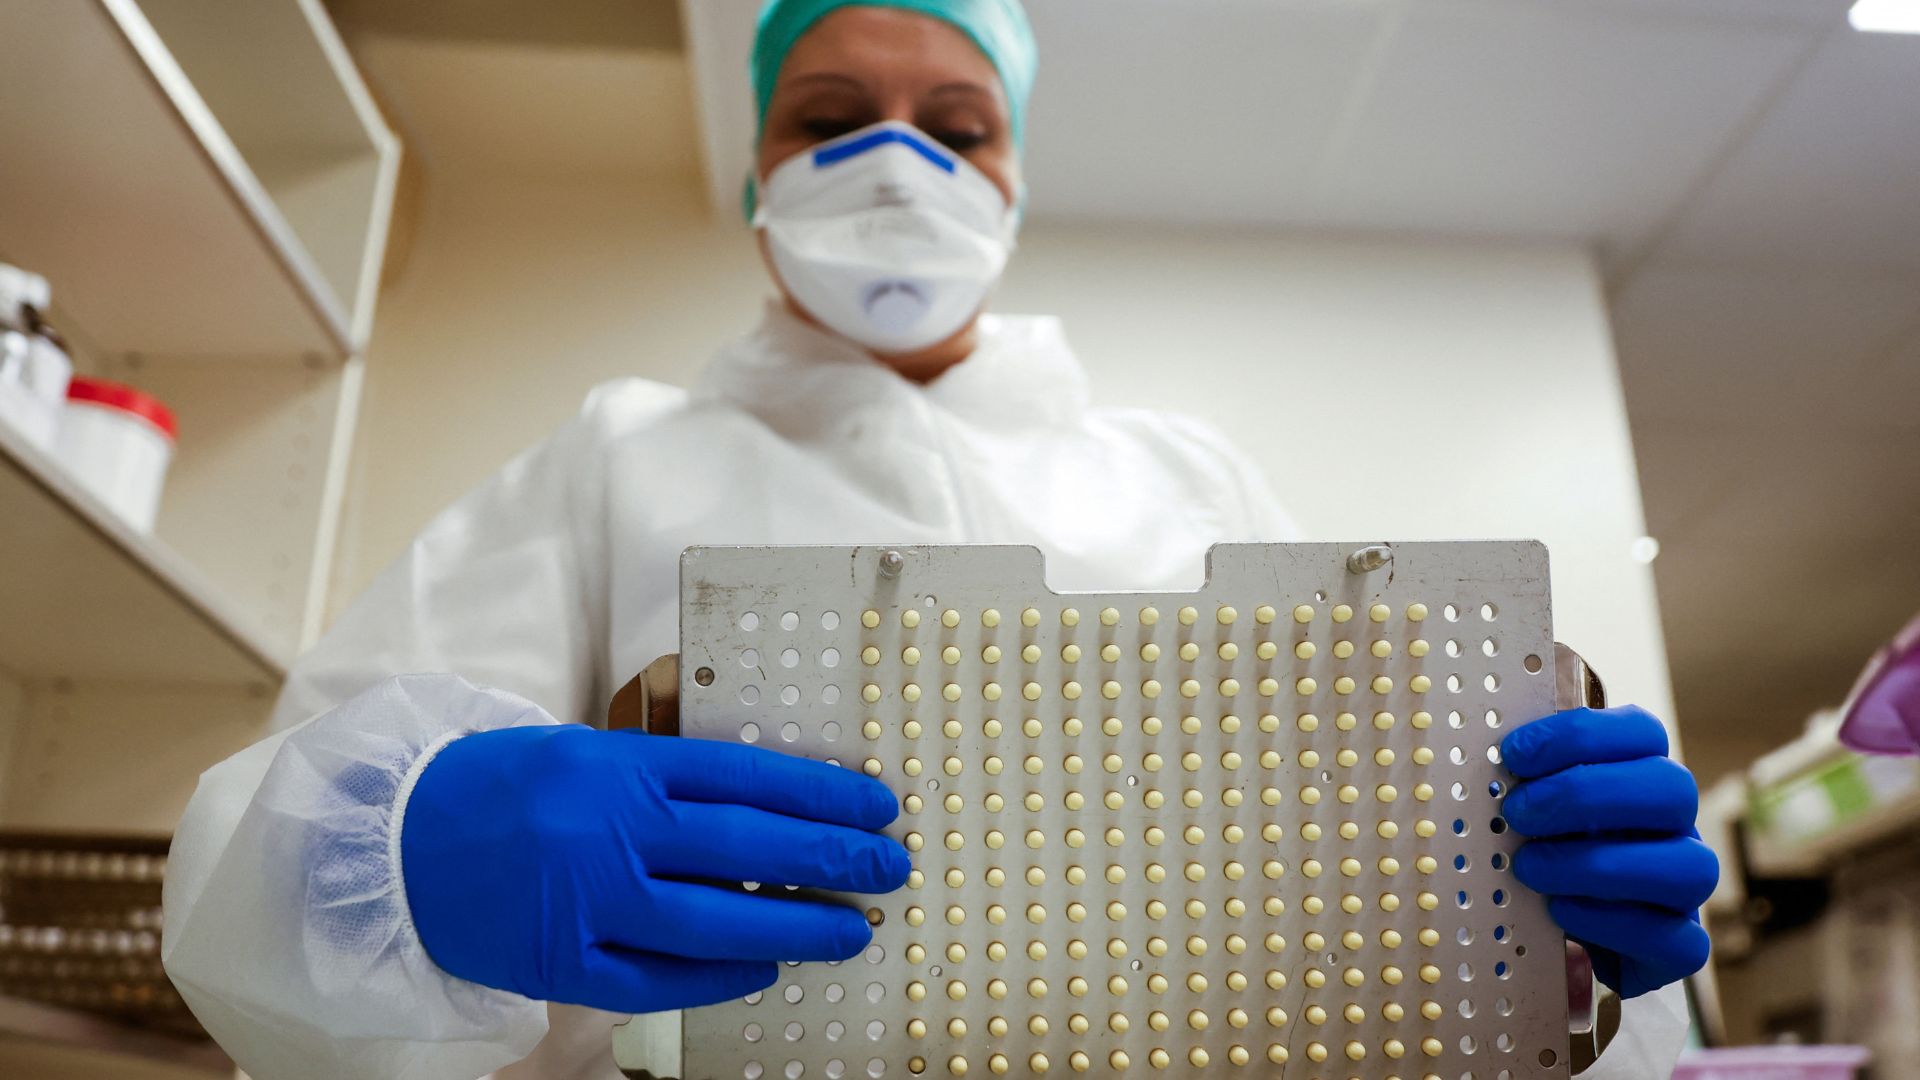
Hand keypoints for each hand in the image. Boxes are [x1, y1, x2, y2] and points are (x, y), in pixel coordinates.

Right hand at [400, 725, 909, 1012]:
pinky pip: (657, 980)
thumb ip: (666, 776)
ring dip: (794, 929)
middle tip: (888, 869)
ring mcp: (586, 900)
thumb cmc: (504, 788)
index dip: (821, 795)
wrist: (394, 838)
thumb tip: (769, 805)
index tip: (875, 808)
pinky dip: (717, 980)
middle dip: (831, 859)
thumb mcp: (587, 753)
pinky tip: (763, 972)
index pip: (746, 776)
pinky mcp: (559, 961)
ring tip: (849, 931)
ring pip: (715, 922)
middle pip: (747, 847)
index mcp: (620, 764)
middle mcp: (610, 829)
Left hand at [1499, 706, 1717, 998]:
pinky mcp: (1681, 948)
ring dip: (1596, 865)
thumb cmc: (1547, 855)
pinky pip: (1675, 939)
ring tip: (1530, 867)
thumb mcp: (1534, 810)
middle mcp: (1676, 828)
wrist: (1566, 933)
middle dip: (1586, 794)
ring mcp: (1685, 889)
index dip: (1581, 735)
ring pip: (1688, 867)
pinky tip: (1559, 910)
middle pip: (1673, 789)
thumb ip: (1527, 781)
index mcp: (1642, 779)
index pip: (1643, 733)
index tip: (1514, 754)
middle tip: (1519, 813)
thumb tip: (1494, 758)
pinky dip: (1610, 923)